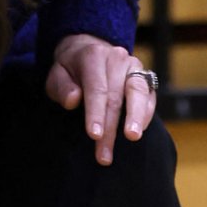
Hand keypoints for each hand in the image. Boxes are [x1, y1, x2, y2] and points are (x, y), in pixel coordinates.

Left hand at [45, 33, 157, 164]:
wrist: (89, 51)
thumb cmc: (70, 70)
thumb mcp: (57, 75)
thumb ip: (62, 87)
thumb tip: (74, 99)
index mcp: (94, 56)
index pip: (96, 88)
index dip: (96, 113)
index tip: (94, 135)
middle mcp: (116, 58)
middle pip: (116, 96)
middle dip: (110, 128)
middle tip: (104, 155)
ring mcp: (133, 66)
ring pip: (138, 92)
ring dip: (135, 118)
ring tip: (133, 138)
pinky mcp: (145, 76)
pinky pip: (149, 96)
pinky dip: (145, 114)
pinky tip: (138, 131)